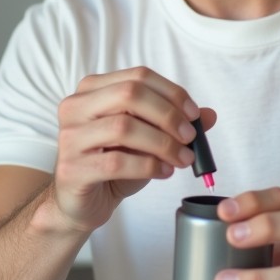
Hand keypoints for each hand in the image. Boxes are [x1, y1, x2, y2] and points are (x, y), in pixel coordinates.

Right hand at [50, 67, 215, 232]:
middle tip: (190, 137)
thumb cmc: (114, 164)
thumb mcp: (148, 139)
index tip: (194, 114)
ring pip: (123, 128)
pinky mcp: (70, 169)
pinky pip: (116, 162)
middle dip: (168, 115)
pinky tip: (164, 172)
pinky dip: (148, 166)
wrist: (84, 203)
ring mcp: (69, 138)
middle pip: (129, 95)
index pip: (138, 77)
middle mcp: (75, 107)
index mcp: (92, 90)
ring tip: (183, 159)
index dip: (172, 93)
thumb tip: (209, 115)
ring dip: (162, 144)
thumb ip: (174, 124)